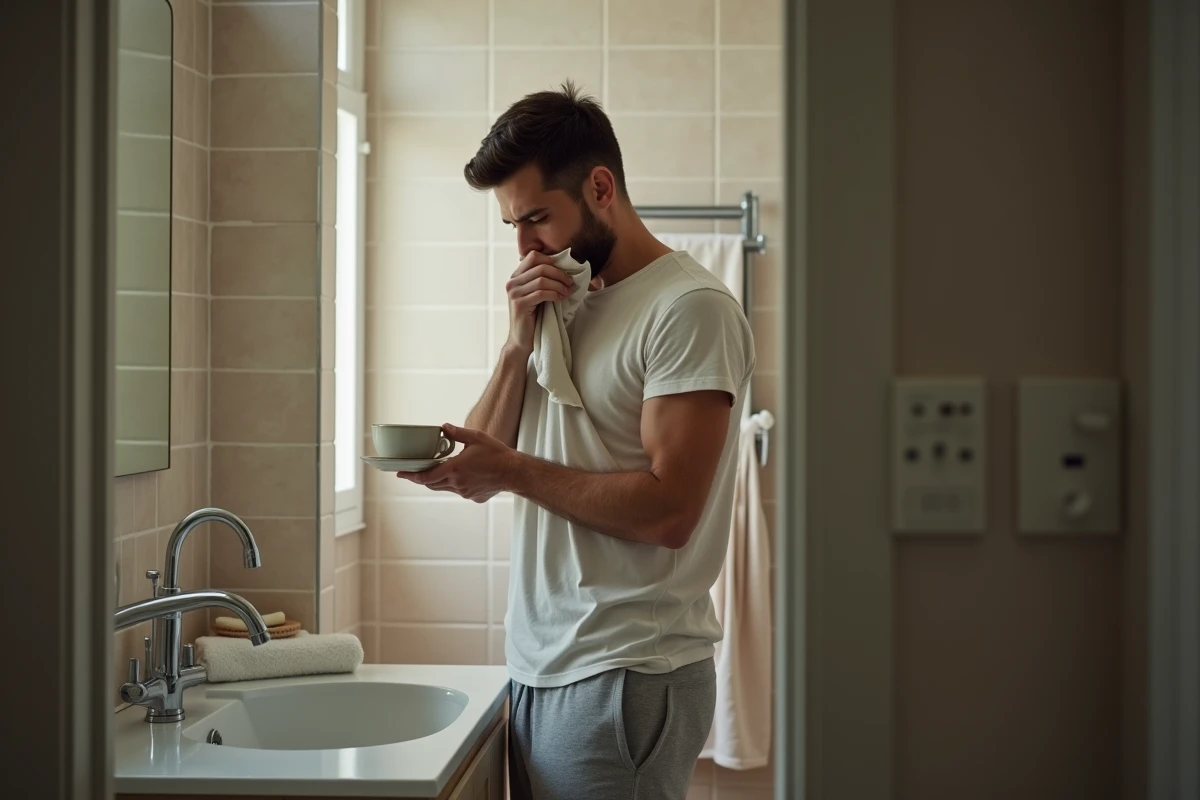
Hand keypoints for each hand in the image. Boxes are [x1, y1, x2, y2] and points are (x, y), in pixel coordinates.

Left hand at [397, 424, 518, 502]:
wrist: (514, 472)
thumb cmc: (497, 455)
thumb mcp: (476, 438)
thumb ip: (457, 433)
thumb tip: (444, 427)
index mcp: (454, 469)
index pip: (426, 477)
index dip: (411, 476)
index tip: (401, 474)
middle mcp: (457, 483)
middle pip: (432, 484)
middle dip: (422, 478)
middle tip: (416, 471)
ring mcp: (464, 492)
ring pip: (445, 488)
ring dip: (439, 480)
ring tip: (442, 470)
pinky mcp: (472, 497)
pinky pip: (459, 491)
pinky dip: (456, 484)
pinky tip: (467, 475)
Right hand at [505, 252, 573, 354]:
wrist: (522, 340)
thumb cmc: (533, 317)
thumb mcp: (537, 294)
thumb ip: (542, 280)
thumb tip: (565, 267)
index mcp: (516, 276)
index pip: (533, 256)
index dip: (552, 260)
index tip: (565, 271)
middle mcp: (512, 282)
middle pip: (540, 267)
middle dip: (559, 274)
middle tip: (570, 282)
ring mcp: (514, 293)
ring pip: (541, 280)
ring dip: (559, 285)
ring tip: (568, 291)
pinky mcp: (519, 305)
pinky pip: (541, 293)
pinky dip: (555, 294)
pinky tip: (561, 298)